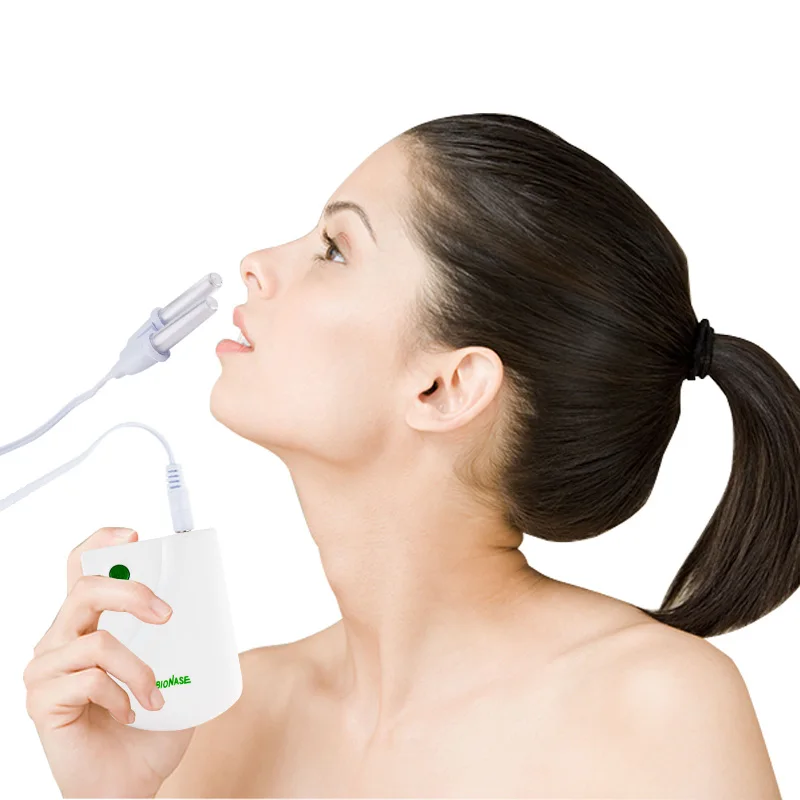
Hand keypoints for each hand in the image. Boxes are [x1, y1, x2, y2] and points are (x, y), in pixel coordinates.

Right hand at [23, 527, 194, 797]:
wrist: (129, 784)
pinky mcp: (42, 702)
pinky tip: (131, 715)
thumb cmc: (149, 728)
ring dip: (139, 669)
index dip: (101, 542)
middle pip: (85, 589)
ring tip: (156, 698)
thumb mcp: (176, 673)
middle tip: (167, 614)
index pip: (81, 568)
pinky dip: (122, 696)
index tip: (134, 533)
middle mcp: (60, 640)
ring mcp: (46, 671)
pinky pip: (88, 681)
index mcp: (87, 625)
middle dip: (132, 592)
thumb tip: (217, 607)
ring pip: (96, 641)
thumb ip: (183, 640)